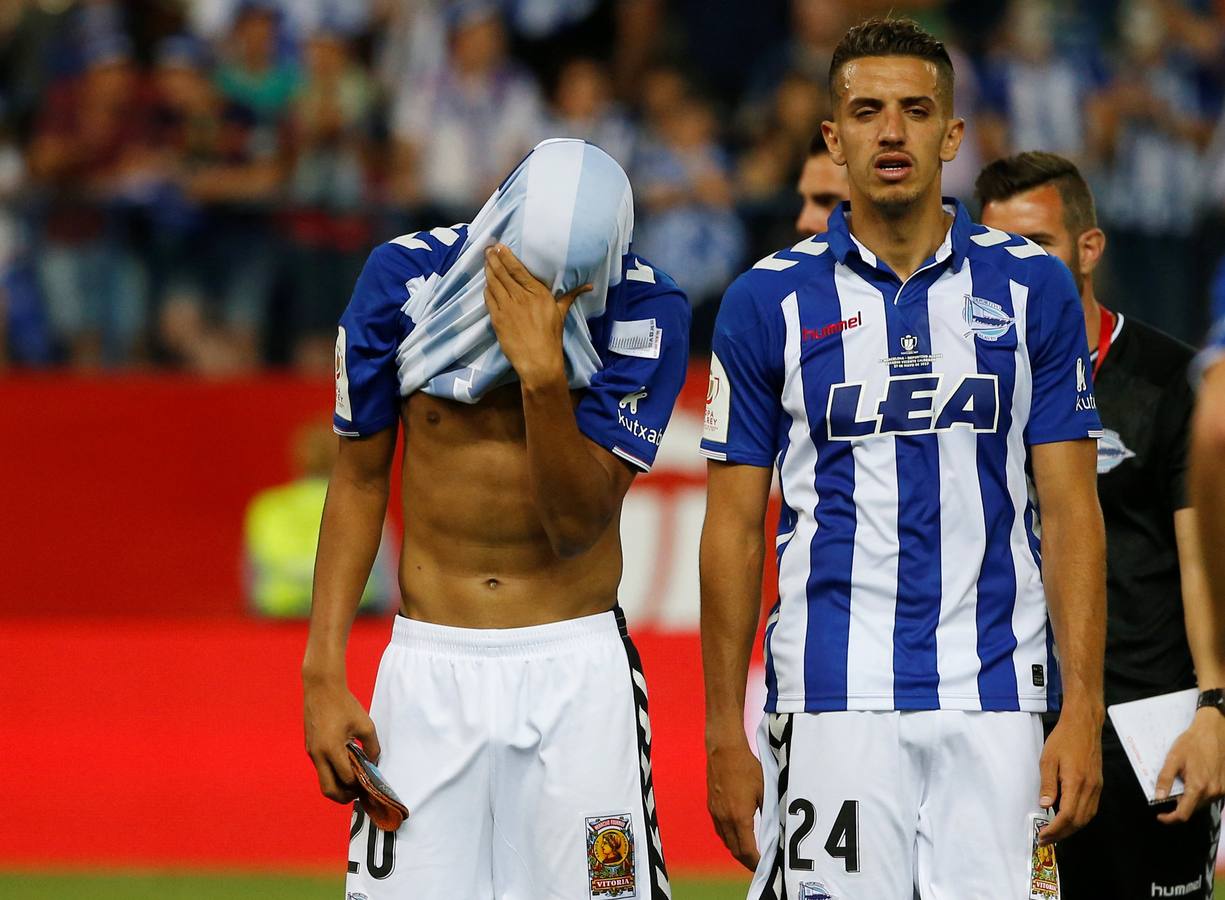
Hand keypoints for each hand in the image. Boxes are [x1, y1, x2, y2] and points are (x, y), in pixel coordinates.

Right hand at [304, 677, 380, 802]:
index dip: (359, 785)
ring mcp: (311, 751)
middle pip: (328, 789)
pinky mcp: (310, 747)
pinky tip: (345, 765)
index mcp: (332, 749)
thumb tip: (374, 763)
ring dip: (337, 785)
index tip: (369, 785)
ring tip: (354, 781)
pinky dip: (332, 773)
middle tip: (358, 794)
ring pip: (323, 780)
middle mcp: (318, 754)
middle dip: (344, 796)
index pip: (346, 778)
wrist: (321, 688)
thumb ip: (372, 747)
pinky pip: (320, 767)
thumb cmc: (344, 704)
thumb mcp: (365, 725)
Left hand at [483, 243, 590, 386]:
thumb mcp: (561, 313)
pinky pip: (489, 299)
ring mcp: (507, 308)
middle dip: (493, 259)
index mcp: (538, 293)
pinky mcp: (497, 319)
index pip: (518, 269)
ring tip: (485, 260)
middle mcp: (521, 297)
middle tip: (487, 249)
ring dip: (488, 270)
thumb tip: (589, 286)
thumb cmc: (551, 338)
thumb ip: (571, 296)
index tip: (499, 246)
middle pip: (503, 273)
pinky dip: (486, 289)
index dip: (506, 256)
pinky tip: (486, 283)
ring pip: (494, 283)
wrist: (538, 361)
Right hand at [706, 735, 762, 869]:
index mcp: (739, 817)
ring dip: (737, 849)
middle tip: (759, 863)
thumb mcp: (765, 790)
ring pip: (726, 841)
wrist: (724, 750)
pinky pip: (720, 829)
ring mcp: (716, 813)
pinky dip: (729, 837)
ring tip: (750, 851)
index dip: (756, 862)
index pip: (746, 850)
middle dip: (747, 860)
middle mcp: (724, 819)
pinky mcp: (712, 806)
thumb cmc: (746, 768)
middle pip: (734, 850)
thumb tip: (777, 828)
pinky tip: (737, 833)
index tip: (765, 866)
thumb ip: (769, 811)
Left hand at [1037, 707, 1102, 844]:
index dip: (1054, 830)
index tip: (1042, 836)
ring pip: (1087, 817)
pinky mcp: (1098, 785)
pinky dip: (1079, 819)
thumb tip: (1044, 806)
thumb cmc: (1064, 739)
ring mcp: (1096, 788)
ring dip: (1071, 829)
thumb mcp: (1048, 760)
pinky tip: (1068, 818)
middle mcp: (1090, 789)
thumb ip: (1047, 784)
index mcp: (1076, 782)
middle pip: (1078, 821)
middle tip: (1045, 839)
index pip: (1067, 816)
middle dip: (1062, 834)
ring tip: (1055, 832)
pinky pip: (1091, 809)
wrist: (1084, 725)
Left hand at [1155, 707, 1224, 823]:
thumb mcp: (1173, 758)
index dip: (1170, 818)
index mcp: (1198, 786)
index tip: (1161, 816)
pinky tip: (1196, 779)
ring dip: (1191, 799)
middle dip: (1179, 805)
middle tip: (1170, 792)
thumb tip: (1158, 797)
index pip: (1183, 813)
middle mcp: (1213, 792)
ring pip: (1203, 803)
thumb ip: (1165, 779)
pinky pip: (1211, 796)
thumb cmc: (1192, 743)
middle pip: (1193, 809)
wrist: (1214, 732)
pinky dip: (1201, 793)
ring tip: (1183, 781)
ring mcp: (1222, 790)